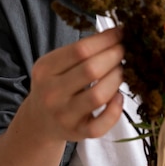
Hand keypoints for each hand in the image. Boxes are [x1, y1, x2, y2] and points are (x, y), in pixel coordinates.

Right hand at [25, 25, 124, 140]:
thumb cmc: (55, 85)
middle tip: (124, 50)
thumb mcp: (55, 64)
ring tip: (122, 70)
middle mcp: (51, 93)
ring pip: (99, 95)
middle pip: (91, 70)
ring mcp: (64, 115)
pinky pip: (102, 123)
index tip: (120, 32)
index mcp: (45, 70)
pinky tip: (118, 96)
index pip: (80, 50)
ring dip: (117, 78)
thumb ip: (79, 51)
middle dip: (114, 56)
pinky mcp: (78, 133)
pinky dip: (116, 109)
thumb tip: (116, 34)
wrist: (40, 121)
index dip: (105, 39)